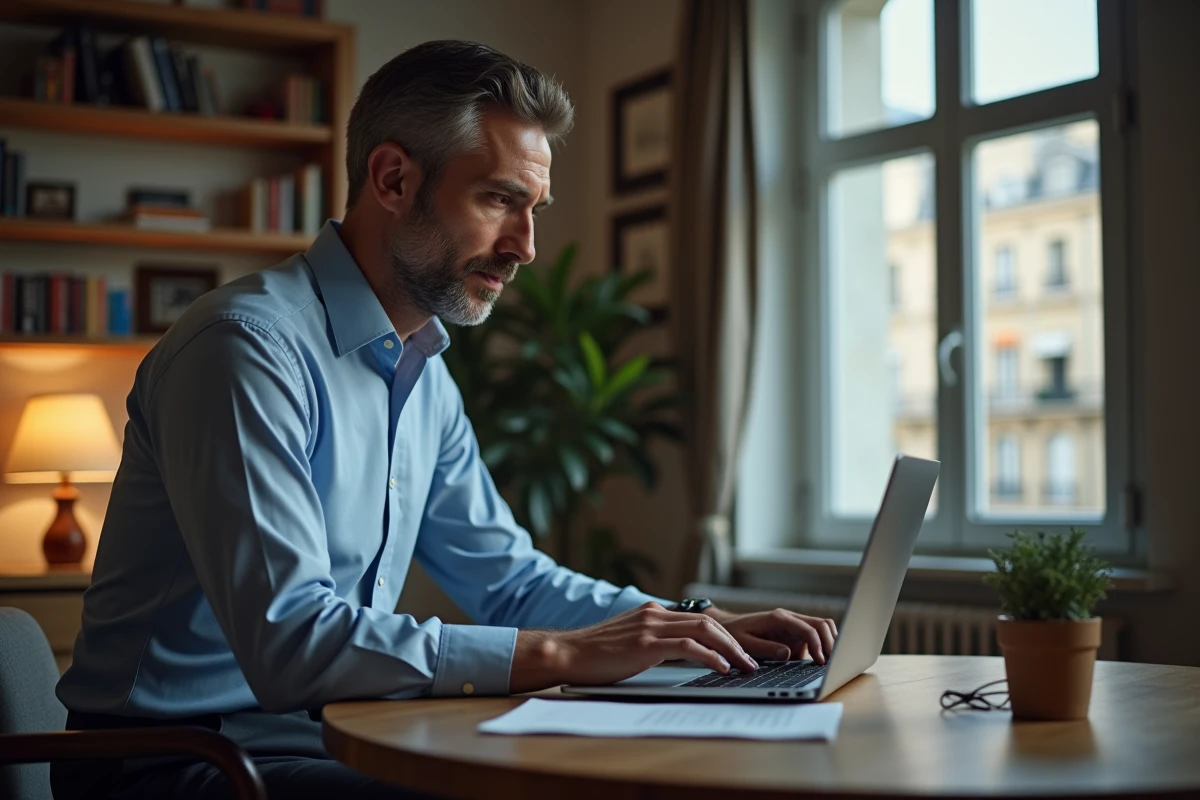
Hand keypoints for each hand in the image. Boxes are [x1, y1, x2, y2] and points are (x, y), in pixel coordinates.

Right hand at [508, 602, 759, 693]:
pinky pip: (688, 646)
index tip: (740, 652)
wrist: (567, 654)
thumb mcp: (630, 641)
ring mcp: (649, 626)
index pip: (698, 619)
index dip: (724, 636)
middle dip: (735, 642)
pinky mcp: (645, 643)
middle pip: (708, 622)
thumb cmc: (595, 655)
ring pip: (703, 631)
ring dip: (730, 650)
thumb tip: (678, 654)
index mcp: (651, 612)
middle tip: (753, 660)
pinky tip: (722, 668)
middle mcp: (654, 614)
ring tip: (745, 666)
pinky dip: (710, 656)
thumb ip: (653, 640)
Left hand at [704, 607, 838, 664]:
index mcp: (779, 618)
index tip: (820, 661)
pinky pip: (815, 635)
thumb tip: (787, 654)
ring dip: (831, 642)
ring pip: (822, 627)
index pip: (808, 628)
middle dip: (831, 642)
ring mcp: (794, 625)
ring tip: (833, 662)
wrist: (727, 627)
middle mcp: (790, 618)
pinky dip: (824, 645)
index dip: (818, 645)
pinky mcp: (795, 634)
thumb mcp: (745, 643)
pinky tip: (824, 660)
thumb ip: (766, 648)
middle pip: (821, 624)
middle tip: (833, 663)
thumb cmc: (734, 634)